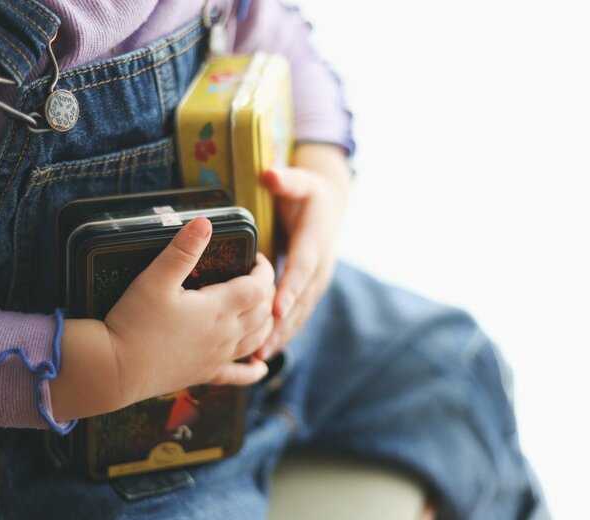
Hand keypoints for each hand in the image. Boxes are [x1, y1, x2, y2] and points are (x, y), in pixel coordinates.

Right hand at [52, 218, 274, 420]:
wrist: (115, 369)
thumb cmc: (133, 323)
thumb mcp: (154, 279)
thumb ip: (182, 251)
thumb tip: (205, 223)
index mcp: (217, 309)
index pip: (259, 288)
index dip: (264, 271)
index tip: (257, 259)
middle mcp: (225, 335)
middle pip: (263, 313)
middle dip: (267, 292)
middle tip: (257, 277)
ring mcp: (216, 357)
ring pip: (257, 340)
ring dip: (266, 323)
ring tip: (263, 309)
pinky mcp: (204, 375)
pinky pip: (238, 376)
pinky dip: (253, 372)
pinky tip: (260, 367)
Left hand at [255, 144, 350, 360]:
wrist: (330, 205)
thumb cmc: (308, 192)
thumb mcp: (300, 180)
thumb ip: (286, 180)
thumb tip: (270, 175)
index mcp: (315, 242)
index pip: (302, 267)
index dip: (290, 288)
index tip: (276, 309)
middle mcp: (319, 267)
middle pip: (300, 300)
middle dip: (281, 325)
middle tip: (260, 347)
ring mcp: (316, 282)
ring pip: (299, 313)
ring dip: (280, 336)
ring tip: (258, 357)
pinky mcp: (309, 291)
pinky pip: (296, 315)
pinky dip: (282, 334)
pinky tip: (263, 352)